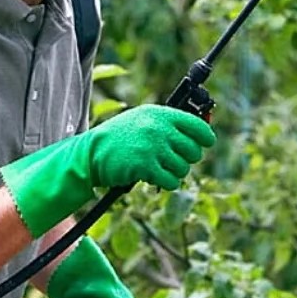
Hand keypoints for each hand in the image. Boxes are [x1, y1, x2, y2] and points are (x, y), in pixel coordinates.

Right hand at [0, 105, 214, 237]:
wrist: (92, 153)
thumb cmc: (119, 138)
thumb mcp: (143, 120)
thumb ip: (168, 125)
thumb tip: (201, 133)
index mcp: (161, 114)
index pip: (197, 125)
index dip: (205, 137)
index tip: (205, 143)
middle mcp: (159, 128)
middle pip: (194, 151)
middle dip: (186, 159)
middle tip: (171, 161)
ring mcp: (153, 147)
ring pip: (183, 168)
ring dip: (173, 173)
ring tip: (158, 169)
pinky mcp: (146, 166)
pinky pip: (171, 181)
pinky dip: (165, 183)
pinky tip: (152, 178)